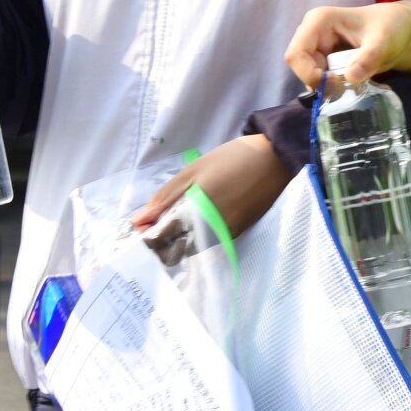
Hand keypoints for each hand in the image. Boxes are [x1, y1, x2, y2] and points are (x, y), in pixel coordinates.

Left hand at [135, 135, 295, 244]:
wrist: (276, 159)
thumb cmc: (232, 159)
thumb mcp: (193, 172)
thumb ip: (165, 198)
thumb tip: (139, 220)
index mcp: (196, 213)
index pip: (161, 239)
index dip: (144, 238)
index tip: (134, 234)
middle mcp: (210, 231)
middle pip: (176, 251)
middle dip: (159, 245)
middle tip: (151, 230)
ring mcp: (226, 234)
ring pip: (192, 249)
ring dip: (176, 243)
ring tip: (168, 225)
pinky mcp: (237, 233)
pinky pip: (208, 243)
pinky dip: (194, 238)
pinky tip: (191, 223)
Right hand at [286, 0, 410, 94]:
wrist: (403, 29)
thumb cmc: (392, 26)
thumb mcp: (384, 40)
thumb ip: (369, 57)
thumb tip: (350, 78)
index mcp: (319, 21)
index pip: (296, 54)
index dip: (310, 74)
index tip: (336, 84)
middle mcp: (312, 33)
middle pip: (301, 68)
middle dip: (322, 82)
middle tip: (348, 89)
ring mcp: (317, 47)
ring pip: (310, 76)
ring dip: (330, 86)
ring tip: (356, 85)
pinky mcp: (325, 60)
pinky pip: (321, 79)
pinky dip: (336, 87)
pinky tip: (355, 85)